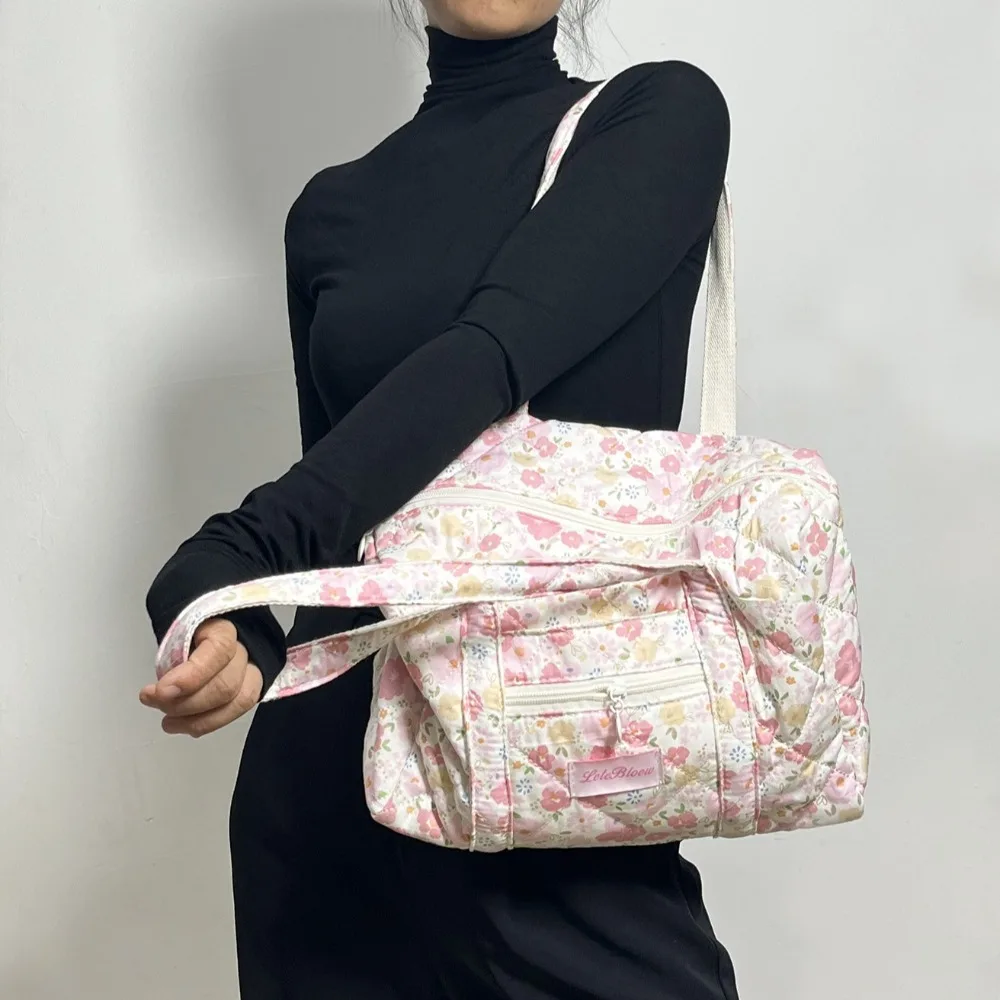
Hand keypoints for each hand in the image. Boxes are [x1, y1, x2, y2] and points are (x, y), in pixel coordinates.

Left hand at [140, 618, 262, 736]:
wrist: (199, 640)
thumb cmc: (185, 638)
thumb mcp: (173, 640)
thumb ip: (169, 661)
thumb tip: (160, 694)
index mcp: (223, 629)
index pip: (219, 650)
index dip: (192, 675)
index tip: (162, 690)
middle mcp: (244, 651)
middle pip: (227, 685)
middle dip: (187, 703)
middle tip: (156, 703)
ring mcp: (251, 674)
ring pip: (236, 703)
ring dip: (197, 720)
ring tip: (167, 722)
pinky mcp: (247, 693)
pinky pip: (234, 714)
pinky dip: (206, 724)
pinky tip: (183, 725)